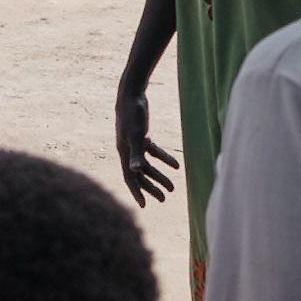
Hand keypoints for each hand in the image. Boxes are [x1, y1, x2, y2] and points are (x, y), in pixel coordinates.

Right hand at [113, 81, 180, 206]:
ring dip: (159, 176)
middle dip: (151, 187)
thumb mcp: (135, 135)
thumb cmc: (131, 114)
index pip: (130, 177)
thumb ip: (136, 153)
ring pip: (147, 165)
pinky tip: (176, 165)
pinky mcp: (141, 136)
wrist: (130, 94)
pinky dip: (164, 158)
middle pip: (139, 174)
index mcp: (124, 153)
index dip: (137, 192)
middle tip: (164, 199)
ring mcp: (134, 144)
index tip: (145, 205)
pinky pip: (153, 152)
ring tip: (172, 188)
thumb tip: (135, 171)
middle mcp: (128, 151)